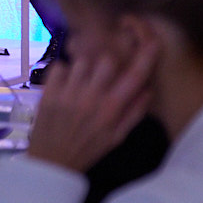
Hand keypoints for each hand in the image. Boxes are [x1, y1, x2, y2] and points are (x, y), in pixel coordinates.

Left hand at [25, 28, 158, 173]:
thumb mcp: (116, 137)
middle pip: (107, 60)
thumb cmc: (88, 149)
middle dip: (109, 62)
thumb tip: (148, 89)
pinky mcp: (49, 92)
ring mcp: (68, 94)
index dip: (146, 57)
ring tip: (82, 81)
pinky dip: (63, 71)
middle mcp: (91, 99)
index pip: (134, 78)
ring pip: (82, 61)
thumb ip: (133, 113)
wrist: (52, 161)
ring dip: (85, 67)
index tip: (153, 41)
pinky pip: (59, 66)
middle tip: (104, 73)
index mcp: (111, 110)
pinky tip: (65, 84)